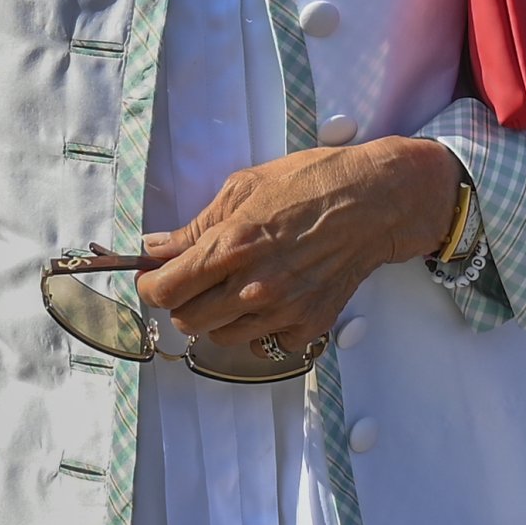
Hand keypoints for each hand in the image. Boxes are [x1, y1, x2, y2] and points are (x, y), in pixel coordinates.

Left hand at [133, 136, 461, 358]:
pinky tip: (268, 296)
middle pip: (187, 321)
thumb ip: (196, 224)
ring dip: (216, 316)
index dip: (151, 285)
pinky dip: (258, 326)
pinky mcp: (308, 326)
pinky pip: (264, 342)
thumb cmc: (311, 181)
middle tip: (192, 279)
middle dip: (180, 301)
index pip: (165, 289)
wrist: (375, 201)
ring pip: (221, 337)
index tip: (153, 276)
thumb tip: (154, 246)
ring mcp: (282, 311)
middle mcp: (253, 286)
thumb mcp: (244, 187)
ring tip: (233, 284)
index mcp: (232, 245)